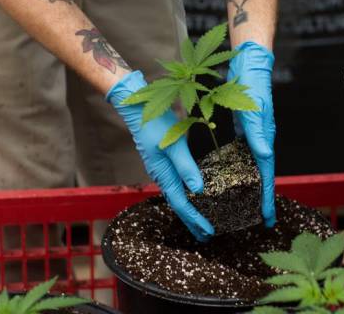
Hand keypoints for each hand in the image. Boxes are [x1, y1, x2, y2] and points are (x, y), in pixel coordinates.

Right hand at [107, 71, 213, 240]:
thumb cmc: (155, 123)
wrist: (135, 107)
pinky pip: (173, 184)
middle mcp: (160, 175)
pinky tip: (190, 193)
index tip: (209, 231)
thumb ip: (186, 166)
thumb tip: (199, 189)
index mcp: (163, 174)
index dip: (194, 219)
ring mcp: (160, 168)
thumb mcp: (174, 143)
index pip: (181, 203)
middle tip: (206, 236)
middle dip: (191, 221)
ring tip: (200, 221)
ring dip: (188, 210)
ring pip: (175, 195)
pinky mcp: (161, 161)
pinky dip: (184, 195)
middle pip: (177, 204)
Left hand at [228, 41, 275, 226]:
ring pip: (253, 167)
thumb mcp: (253, 111)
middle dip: (261, 198)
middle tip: (259, 219)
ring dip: (251, 185)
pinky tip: (233, 175)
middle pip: (261, 176)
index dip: (266, 197)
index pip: (266, 175)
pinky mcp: (244, 130)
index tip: (267, 218)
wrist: (250, 65)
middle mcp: (261, 141)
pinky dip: (241, 167)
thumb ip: (257, 134)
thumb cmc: (253, 87)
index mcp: (265, 140)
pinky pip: (244, 154)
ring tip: (247, 204)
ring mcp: (253, 136)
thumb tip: (265, 156)